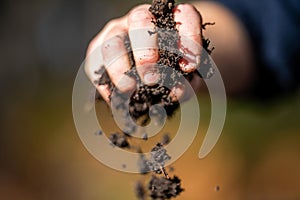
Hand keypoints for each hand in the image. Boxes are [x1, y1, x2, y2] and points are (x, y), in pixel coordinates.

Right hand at [85, 4, 202, 102]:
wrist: (151, 70)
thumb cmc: (172, 71)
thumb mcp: (185, 77)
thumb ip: (185, 82)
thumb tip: (176, 92)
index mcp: (170, 20)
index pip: (184, 15)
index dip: (189, 38)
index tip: (190, 67)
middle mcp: (141, 19)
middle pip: (139, 20)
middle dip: (146, 51)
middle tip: (152, 78)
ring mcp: (117, 31)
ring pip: (112, 41)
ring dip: (119, 67)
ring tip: (129, 90)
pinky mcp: (98, 47)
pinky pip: (95, 62)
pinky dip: (104, 82)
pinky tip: (115, 99)